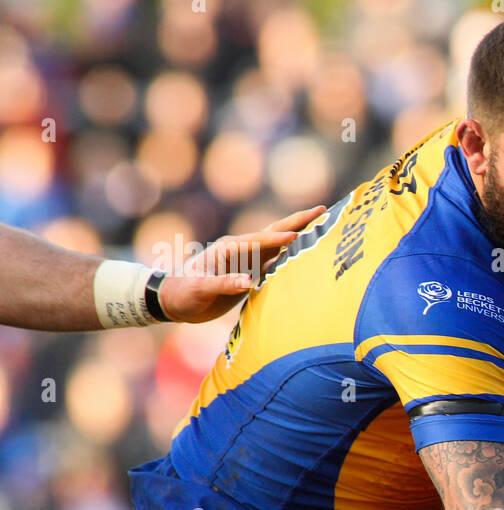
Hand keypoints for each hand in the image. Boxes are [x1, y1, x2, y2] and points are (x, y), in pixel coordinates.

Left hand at [160, 205, 326, 322]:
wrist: (174, 299)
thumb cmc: (184, 292)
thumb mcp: (200, 289)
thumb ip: (224, 284)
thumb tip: (250, 281)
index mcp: (228, 248)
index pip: (259, 240)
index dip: (279, 238)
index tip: (300, 236)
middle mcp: (240, 249)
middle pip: (274, 231)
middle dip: (298, 221)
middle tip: (323, 209)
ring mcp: (247, 259)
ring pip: (278, 243)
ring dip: (299, 234)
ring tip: (322, 226)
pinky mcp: (250, 270)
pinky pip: (275, 259)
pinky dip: (292, 253)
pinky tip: (306, 252)